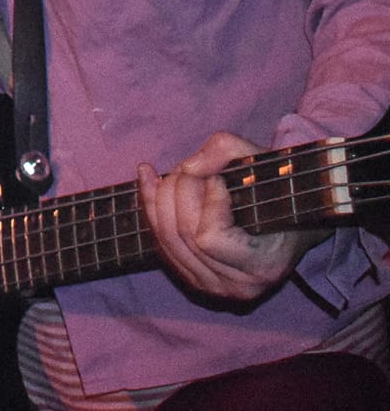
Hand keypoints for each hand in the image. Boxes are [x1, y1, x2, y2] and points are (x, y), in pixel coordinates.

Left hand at [137, 131, 325, 301]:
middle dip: (179, 191)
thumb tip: (187, 167)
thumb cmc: (277, 190)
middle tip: (191, 169)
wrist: (289, 223)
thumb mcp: (261, 160)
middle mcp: (237, 286)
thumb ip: (225, 150)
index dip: (208, 202)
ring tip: (173, 172)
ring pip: (167, 239)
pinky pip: (160, 244)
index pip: (210, 237)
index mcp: (264, 265)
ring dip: (161, 197)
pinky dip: (150, 207)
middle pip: (183, 235)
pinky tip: (148, 177)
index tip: (219, 180)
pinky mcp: (193, 279)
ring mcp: (213, 287)